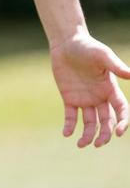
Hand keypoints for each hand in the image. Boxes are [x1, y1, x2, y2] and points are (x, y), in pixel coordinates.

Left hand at [50, 32, 129, 147]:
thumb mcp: (102, 54)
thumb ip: (115, 65)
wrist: (66, 42)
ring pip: (90, 122)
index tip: (118, 132)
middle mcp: (99, 97)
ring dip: (87, 135)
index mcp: (110, 89)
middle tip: (98, 144)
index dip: (122, 122)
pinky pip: (71, 116)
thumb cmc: (86, 46)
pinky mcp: (69, 98)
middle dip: (104, 134)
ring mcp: (84, 99)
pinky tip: (66, 133)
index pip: (121, 110)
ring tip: (81, 144)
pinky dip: (69, 126)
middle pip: (106, 121)